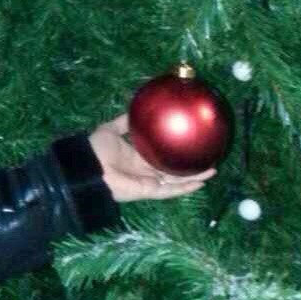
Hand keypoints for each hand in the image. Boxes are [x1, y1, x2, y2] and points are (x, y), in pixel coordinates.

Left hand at [88, 114, 214, 202]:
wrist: (88, 167)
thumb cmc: (97, 149)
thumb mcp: (111, 129)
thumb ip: (124, 122)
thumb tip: (135, 109)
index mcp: (137, 157)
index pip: (160, 155)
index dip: (174, 150)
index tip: (189, 143)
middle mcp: (145, 170)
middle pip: (172, 170)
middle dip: (190, 166)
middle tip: (208, 157)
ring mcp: (148, 181)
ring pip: (176, 181)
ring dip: (194, 177)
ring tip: (212, 169)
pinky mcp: (149, 191)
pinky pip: (170, 190)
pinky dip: (185, 188)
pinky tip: (201, 182)